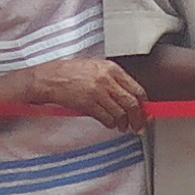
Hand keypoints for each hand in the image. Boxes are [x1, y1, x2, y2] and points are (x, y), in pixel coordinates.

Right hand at [14, 57, 148, 133]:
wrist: (49, 78)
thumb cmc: (71, 73)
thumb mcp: (96, 68)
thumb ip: (114, 80)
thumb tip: (131, 96)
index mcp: (111, 68)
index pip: (137, 89)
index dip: (143, 105)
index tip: (145, 112)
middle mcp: (106, 79)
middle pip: (131, 104)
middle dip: (138, 119)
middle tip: (138, 126)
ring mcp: (97, 92)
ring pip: (120, 113)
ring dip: (123, 123)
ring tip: (121, 126)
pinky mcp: (88, 104)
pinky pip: (107, 118)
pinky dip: (110, 124)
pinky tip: (109, 123)